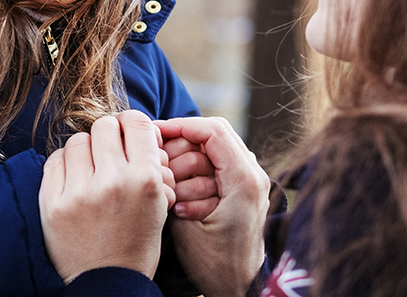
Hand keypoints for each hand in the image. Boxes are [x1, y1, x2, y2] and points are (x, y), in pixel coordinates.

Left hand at [40, 110, 175, 282]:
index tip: (126, 133)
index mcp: (145, 180)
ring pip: (77, 140)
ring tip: (89, 169)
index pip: (136, 123)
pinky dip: (64, 164)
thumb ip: (150, 163)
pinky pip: (54, 160)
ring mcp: (79, 192)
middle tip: (107, 151)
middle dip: (107, 135)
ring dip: (85, 149)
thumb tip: (135, 127)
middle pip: (104, 125)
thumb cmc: (137, 240)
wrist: (108, 281)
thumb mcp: (159, 202)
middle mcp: (113, 181)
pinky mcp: (52, 203)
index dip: (131, 124)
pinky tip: (72, 179)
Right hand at [155, 117, 269, 296]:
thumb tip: (156, 157)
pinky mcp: (243, 189)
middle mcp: (253, 174)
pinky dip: (195, 175)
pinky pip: (216, 167)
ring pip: (212, 151)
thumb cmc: (215, 264)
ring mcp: (250, 181)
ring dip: (187, 164)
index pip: (212, 130)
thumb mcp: (185, 226)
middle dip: (181, 148)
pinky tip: (180, 197)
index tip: (153, 134)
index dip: (179, 126)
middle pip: (212, 135)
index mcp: (243, 179)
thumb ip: (173, 186)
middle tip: (159, 167)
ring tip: (171, 190)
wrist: (240, 289)